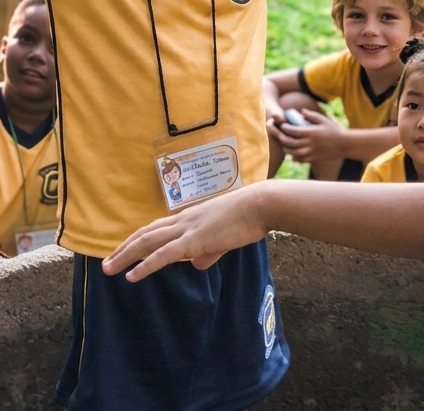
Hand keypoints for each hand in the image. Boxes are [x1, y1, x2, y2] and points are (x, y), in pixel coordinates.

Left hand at [103, 183, 270, 281]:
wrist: (260, 205)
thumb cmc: (248, 216)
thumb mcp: (225, 234)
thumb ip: (209, 250)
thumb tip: (197, 264)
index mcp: (191, 217)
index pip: (157, 227)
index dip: (138, 239)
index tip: (123, 249)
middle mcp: (184, 220)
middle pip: (146, 233)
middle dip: (123, 248)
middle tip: (106, 263)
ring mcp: (188, 228)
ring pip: (148, 242)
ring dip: (125, 256)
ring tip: (108, 269)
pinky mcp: (195, 239)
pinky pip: (164, 254)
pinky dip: (145, 265)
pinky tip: (132, 276)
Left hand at [275, 111, 345, 162]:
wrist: (344, 145)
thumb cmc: (334, 130)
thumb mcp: (324, 120)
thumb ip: (312, 115)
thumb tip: (301, 111)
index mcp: (311, 132)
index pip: (292, 130)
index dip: (285, 128)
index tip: (283, 125)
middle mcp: (309, 143)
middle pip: (289, 142)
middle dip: (282, 138)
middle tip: (280, 135)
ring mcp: (311, 152)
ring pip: (292, 152)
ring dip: (286, 148)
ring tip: (284, 144)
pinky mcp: (313, 159)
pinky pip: (299, 159)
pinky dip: (294, 156)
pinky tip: (293, 153)